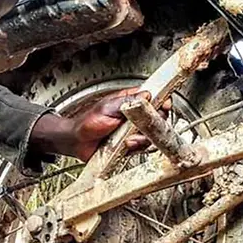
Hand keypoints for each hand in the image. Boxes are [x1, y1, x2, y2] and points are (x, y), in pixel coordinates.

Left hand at [30, 88, 153, 161]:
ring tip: (129, 139)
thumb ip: (128, 102)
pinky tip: (127, 145)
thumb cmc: (87, 122)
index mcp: (130, 101)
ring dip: (142, 138)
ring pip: (152, 134)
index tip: (165, 105)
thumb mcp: (108, 108)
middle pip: (158, 118)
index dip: (162, 102)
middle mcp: (135, 116)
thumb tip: (146, 94)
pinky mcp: (132, 145)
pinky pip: (143, 147)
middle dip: (153, 124)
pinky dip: (137, 147)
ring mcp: (134, 131)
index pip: (154, 98)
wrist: (78, 143)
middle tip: (144, 126)